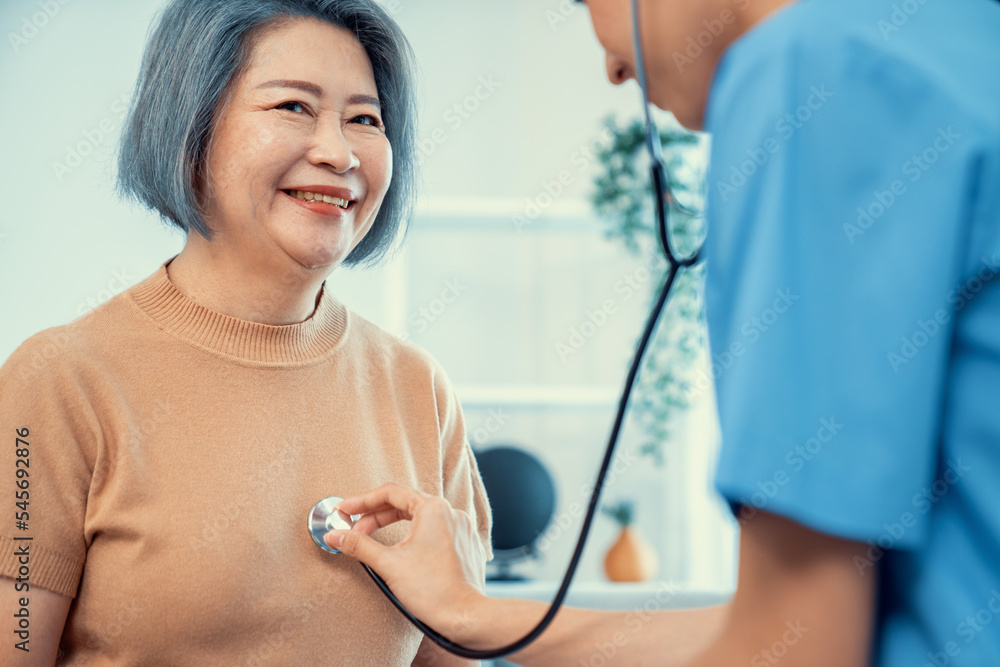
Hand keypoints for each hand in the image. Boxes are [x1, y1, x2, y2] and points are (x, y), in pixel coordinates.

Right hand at [325, 483, 489, 643]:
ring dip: (393, 525)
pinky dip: (412, 534)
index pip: (390, 493)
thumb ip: (358, 545)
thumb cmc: (433, 591)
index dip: (362, 501)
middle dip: (375, 516)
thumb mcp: (388, 564)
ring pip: (419, 516)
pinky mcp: (464, 543)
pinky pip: (434, 529)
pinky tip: (400, 550)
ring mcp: (460, 527)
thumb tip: (334, 536)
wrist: (465, 616)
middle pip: (404, 503)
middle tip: (353, 530)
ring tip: (372, 539)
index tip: (344, 510)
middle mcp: (450, 512)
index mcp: (433, 509)